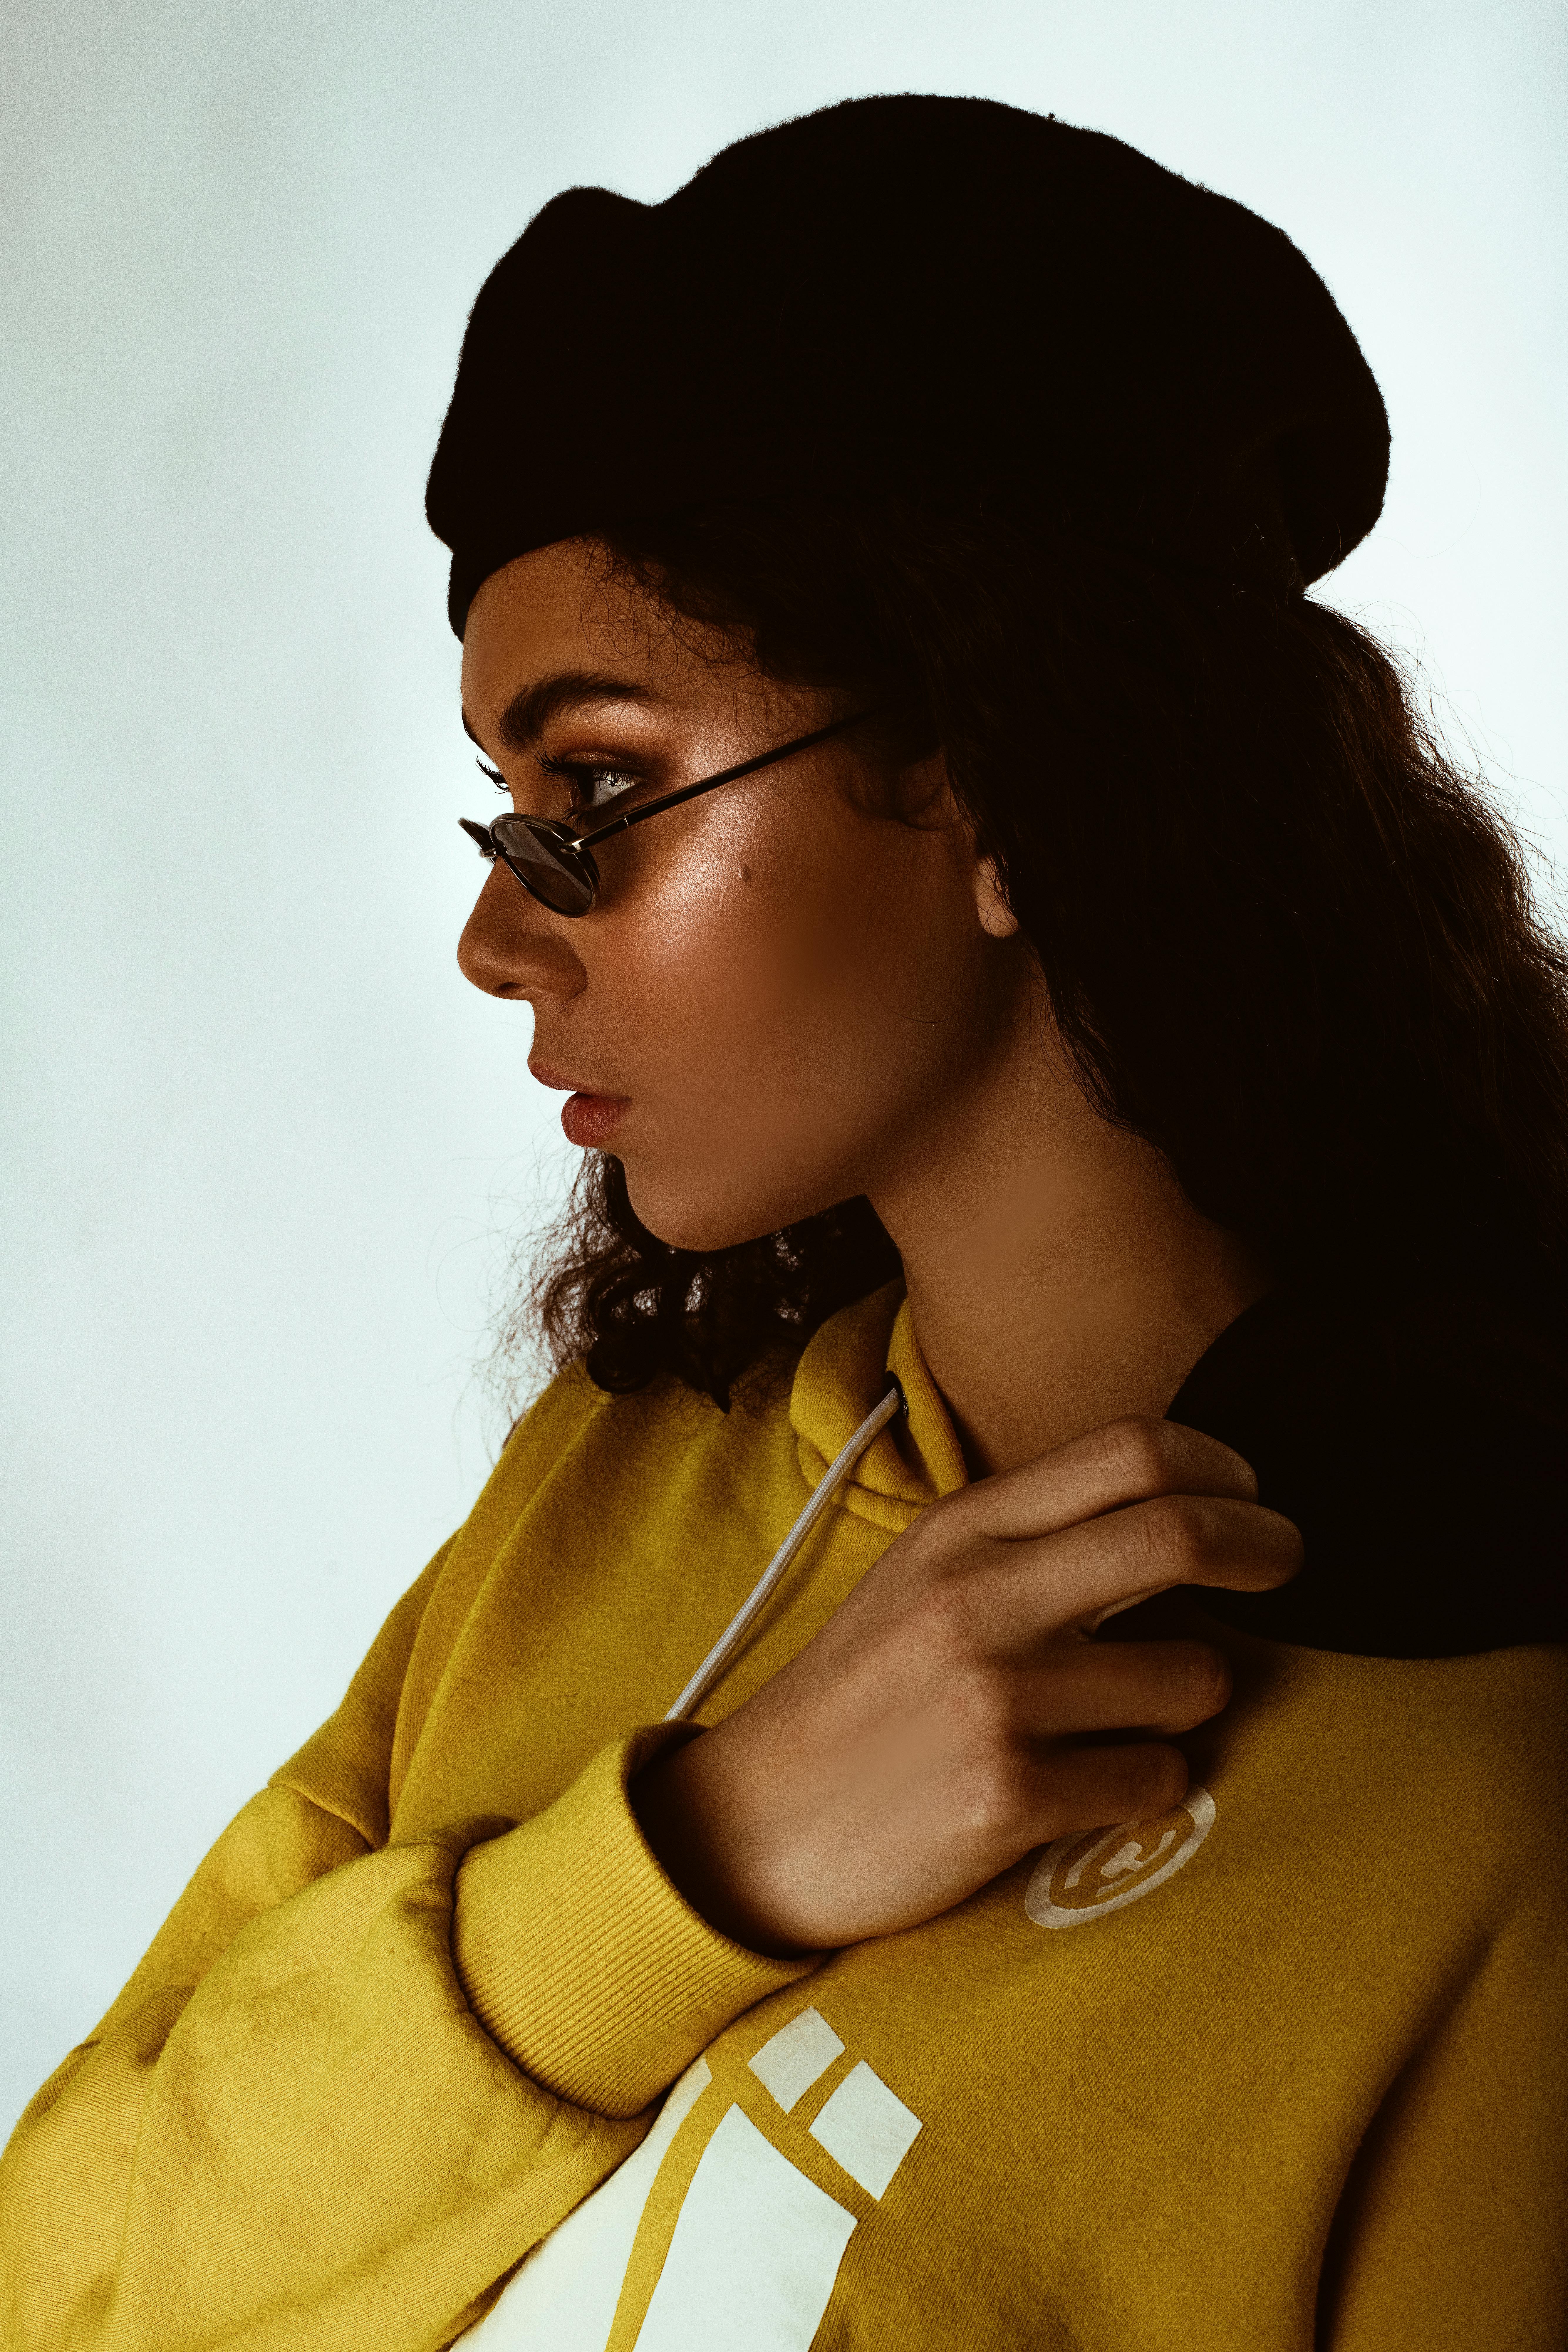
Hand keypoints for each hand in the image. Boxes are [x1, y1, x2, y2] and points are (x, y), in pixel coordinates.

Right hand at [632, 1416, 1300, 1954]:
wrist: (755, 1824)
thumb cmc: (862, 1698)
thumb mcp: (922, 1578)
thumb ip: (1027, 1536)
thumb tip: (1165, 1509)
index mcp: (959, 1532)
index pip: (1128, 1452)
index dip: (1220, 1465)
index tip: (1250, 1491)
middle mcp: (978, 1599)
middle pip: (1176, 1533)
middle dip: (1263, 1544)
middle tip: (1287, 1560)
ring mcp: (994, 1699)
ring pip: (1189, 1677)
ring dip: (1193, 1697)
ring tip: (1137, 1716)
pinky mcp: (1007, 1797)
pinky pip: (1154, 1780)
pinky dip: (1149, 1784)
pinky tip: (1097, 1786)